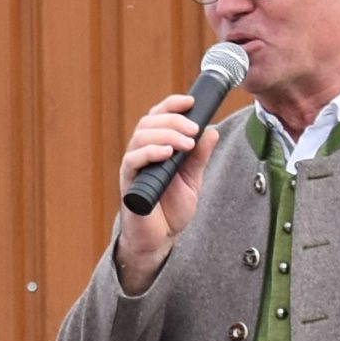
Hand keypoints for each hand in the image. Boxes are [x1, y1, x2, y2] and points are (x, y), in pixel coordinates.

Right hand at [112, 92, 221, 294]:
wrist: (159, 239)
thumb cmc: (171, 209)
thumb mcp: (193, 179)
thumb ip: (200, 156)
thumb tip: (211, 130)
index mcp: (156, 147)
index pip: (159, 116)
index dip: (172, 104)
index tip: (190, 101)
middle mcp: (142, 153)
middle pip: (149, 122)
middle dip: (174, 121)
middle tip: (193, 130)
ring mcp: (133, 167)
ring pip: (141, 136)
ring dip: (166, 135)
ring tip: (185, 145)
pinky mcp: (128, 183)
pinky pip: (132, 160)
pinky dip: (150, 152)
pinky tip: (166, 154)